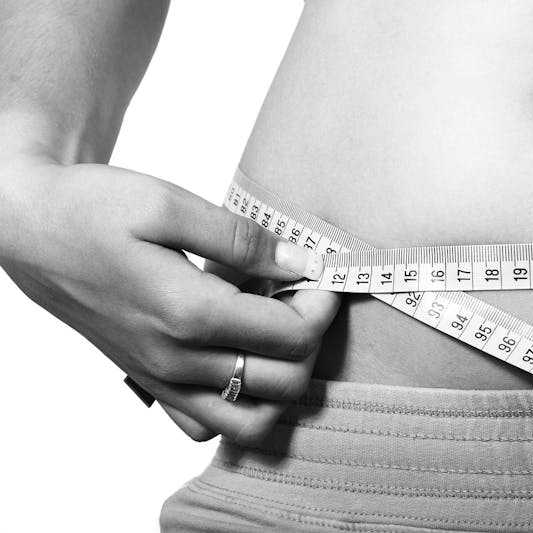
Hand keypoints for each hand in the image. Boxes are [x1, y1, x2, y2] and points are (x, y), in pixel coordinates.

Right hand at [0, 157, 339, 444]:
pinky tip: (240, 358)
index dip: (321, 305)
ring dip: (283, 380)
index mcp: (189, 313)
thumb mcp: (168, 204)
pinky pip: (208, 425)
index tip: (318, 274)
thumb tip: (300, 262)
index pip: (291, 336)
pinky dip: (239, 405)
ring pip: (252, 420)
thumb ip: (241, 239)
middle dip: (311, 339)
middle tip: (300, 296)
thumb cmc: (93, 210)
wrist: (32, 232)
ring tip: (276, 330)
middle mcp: (178, 359)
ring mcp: (163, 379)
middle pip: (285, 383)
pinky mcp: (152, 383)